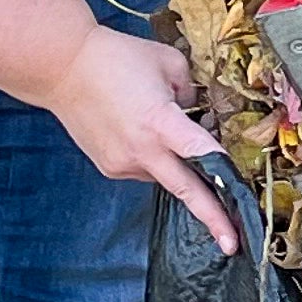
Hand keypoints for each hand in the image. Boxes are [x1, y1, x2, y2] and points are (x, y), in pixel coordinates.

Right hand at [34, 26, 238, 254]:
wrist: (62, 68)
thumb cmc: (117, 57)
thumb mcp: (169, 62)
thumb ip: (191, 92)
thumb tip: (197, 114)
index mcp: (158, 121)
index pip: (198, 151)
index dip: (222, 173)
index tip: (239, 201)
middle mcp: (141, 150)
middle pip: (185, 190)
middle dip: (212, 218)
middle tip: (233, 244)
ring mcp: (123, 163)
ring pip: (166, 175)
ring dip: (177, 165)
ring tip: (156, 123)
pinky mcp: (110, 168)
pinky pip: (145, 170)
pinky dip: (153, 157)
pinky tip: (139, 130)